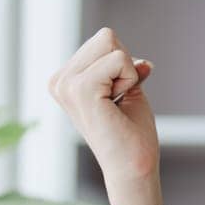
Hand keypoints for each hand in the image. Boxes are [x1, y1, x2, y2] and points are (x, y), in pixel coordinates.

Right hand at [48, 27, 163, 204]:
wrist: (133, 167)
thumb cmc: (131, 135)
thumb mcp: (129, 93)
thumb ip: (129, 72)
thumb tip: (144, 62)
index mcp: (65, 80)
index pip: (104, 40)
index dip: (124, 66)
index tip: (118, 97)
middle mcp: (59, 80)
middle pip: (106, 37)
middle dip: (125, 66)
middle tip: (120, 100)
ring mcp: (66, 84)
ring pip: (112, 45)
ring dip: (127, 74)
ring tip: (117, 104)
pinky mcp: (80, 89)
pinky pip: (119, 59)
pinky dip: (129, 80)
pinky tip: (118, 105)